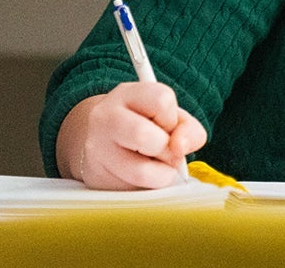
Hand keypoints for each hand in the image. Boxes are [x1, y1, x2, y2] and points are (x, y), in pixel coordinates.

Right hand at [56, 82, 207, 189]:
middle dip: (166, 150)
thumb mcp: (170, 119)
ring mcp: (96, 147)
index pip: (162, 100)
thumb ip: (189, 130)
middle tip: (162, 152)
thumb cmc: (144, 127)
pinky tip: (138, 176)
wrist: (102, 143)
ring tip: (154, 167)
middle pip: (146, 136)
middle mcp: (105, 116)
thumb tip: (180, 148)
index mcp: (127, 93)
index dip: (172, 119)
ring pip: (141, 172)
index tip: (166, 126)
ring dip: (159, 175)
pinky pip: (133, 191)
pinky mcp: (95, 177)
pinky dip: (146, 188)